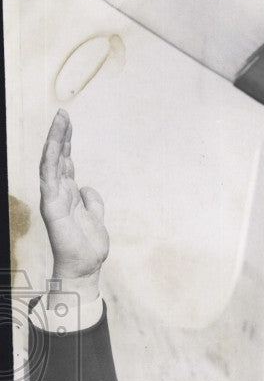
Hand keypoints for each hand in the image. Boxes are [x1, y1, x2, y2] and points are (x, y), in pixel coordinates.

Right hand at [39, 109, 108, 283]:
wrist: (85, 267)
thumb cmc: (88, 246)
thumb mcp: (96, 217)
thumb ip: (93, 202)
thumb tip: (87, 187)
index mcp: (68, 194)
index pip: (66, 162)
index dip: (66, 142)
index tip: (68, 122)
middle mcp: (58, 192)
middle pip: (58, 157)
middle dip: (60, 135)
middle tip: (64, 113)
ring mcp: (53, 198)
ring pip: (52, 162)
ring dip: (55, 140)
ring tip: (60, 119)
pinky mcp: (52, 206)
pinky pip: (50, 178)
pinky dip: (52, 159)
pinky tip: (55, 143)